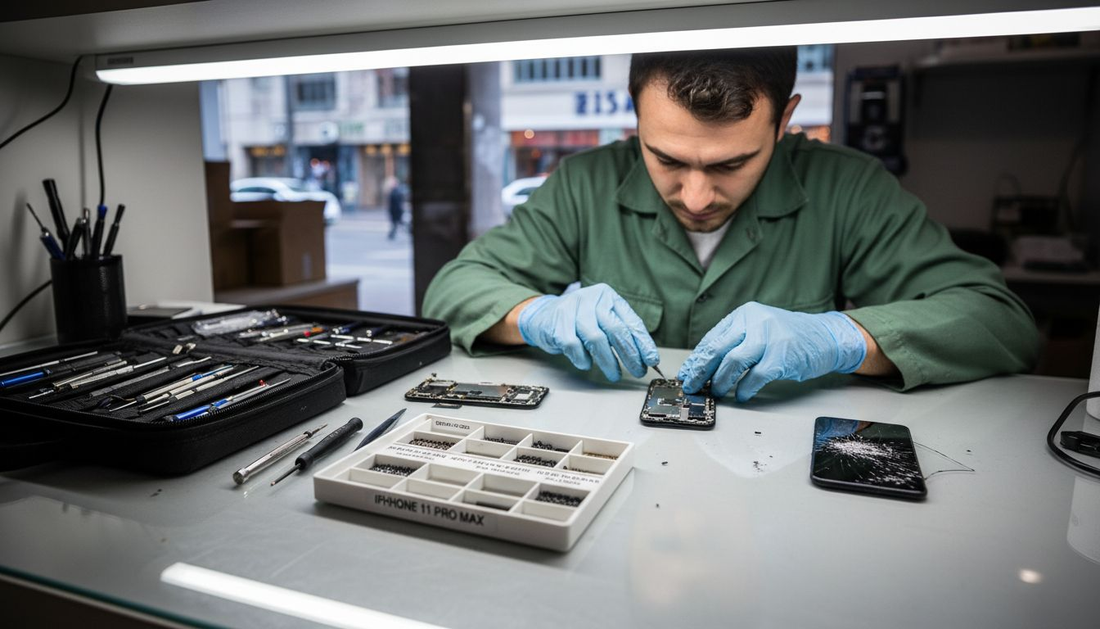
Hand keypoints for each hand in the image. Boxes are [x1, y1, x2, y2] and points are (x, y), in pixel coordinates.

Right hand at [517, 284, 659, 381]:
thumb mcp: (602, 318)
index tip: (651, 360)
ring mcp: (573, 309)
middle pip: (616, 330)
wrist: (542, 314)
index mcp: (608, 296)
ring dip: (608, 361)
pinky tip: (587, 364)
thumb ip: (621, 331)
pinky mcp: (558, 323)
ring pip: (596, 339)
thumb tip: (643, 356)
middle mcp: (592, 299)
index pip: (631, 321)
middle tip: (637, 370)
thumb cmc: (578, 319)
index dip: (643, 343)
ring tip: (614, 374)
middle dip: (629, 355)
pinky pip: (574, 346)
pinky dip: (583, 359)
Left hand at [678, 302, 865, 401]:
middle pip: (717, 349)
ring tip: (717, 392)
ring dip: (720, 382)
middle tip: (692, 386)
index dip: (696, 359)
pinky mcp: (781, 356)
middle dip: (700, 371)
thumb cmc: (790, 337)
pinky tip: (742, 396)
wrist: (826, 337)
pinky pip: (755, 376)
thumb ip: (736, 341)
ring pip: (732, 362)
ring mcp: (768, 338)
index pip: (712, 338)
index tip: (687, 374)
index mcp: (744, 314)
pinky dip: (745, 389)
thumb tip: (706, 366)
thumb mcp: (759, 329)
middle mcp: (754, 322)